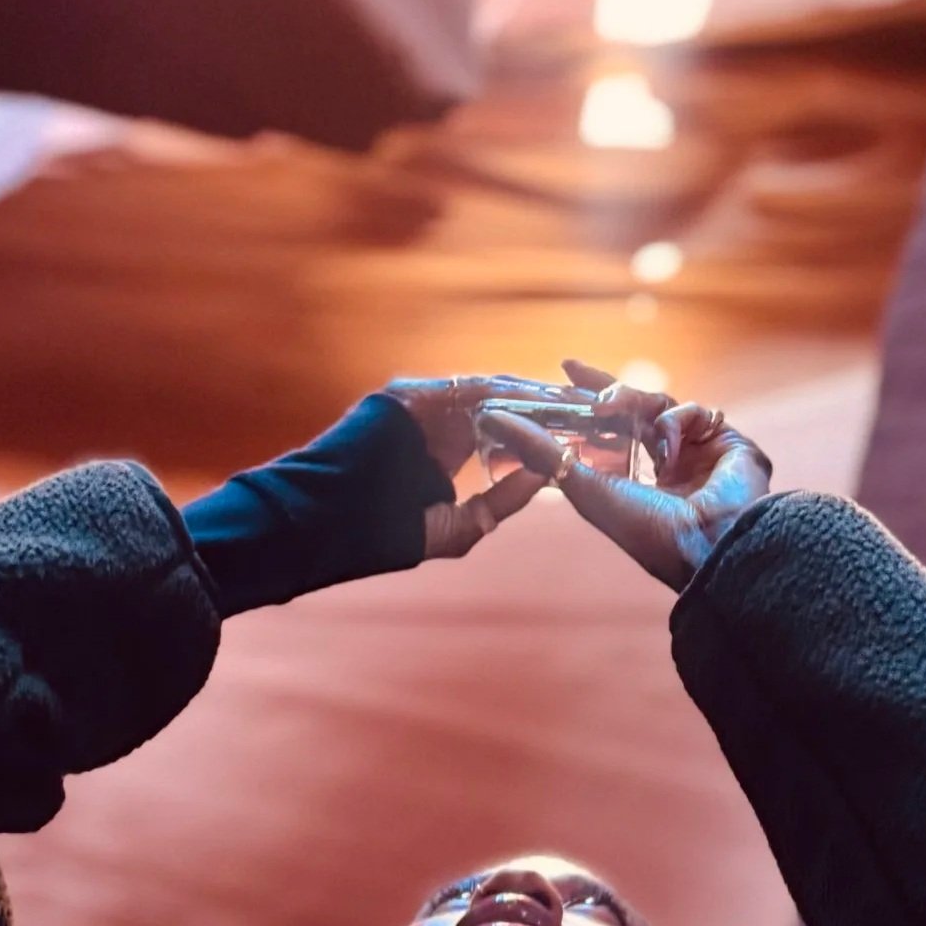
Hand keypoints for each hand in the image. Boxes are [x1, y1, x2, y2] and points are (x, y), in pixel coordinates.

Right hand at [385, 372, 601, 562]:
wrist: (327, 527)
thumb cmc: (385, 536)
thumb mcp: (460, 526)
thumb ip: (501, 501)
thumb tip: (546, 474)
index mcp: (447, 448)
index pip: (507, 430)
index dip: (548, 431)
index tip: (591, 437)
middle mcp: (438, 420)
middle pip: (507, 405)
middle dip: (552, 409)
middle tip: (599, 411)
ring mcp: (423, 404)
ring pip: (493, 392)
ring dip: (538, 398)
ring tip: (581, 404)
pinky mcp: (410, 394)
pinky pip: (470, 389)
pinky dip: (508, 394)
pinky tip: (545, 402)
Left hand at [476, 360, 771, 588]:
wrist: (706, 543)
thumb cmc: (645, 530)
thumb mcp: (582, 486)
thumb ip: (540, 452)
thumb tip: (494, 420)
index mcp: (634, 479)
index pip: (607, 428)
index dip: (586, 399)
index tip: (563, 370)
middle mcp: (666, 464)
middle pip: (635, 408)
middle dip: (605, 388)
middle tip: (574, 371)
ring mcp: (698, 452)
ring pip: (662, 404)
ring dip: (634, 402)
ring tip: (614, 407)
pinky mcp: (727, 441)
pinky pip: (696, 411)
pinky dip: (677, 422)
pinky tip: (670, 450)